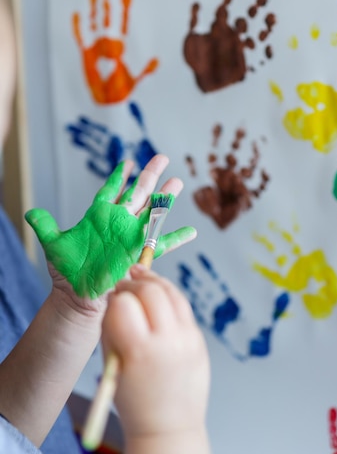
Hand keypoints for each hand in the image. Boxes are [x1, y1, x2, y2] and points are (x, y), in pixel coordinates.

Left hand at [25, 155, 196, 309]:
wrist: (78, 296)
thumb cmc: (66, 272)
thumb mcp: (54, 244)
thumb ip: (45, 225)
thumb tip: (29, 212)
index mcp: (99, 215)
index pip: (111, 190)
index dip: (119, 176)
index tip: (128, 162)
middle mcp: (117, 222)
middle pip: (137, 192)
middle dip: (149, 175)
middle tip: (161, 157)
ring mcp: (129, 236)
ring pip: (151, 212)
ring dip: (165, 198)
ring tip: (177, 183)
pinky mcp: (138, 252)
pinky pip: (160, 244)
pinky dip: (175, 238)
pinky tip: (190, 231)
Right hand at [102, 265, 209, 438]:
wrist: (169, 427)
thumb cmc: (133, 399)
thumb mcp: (112, 364)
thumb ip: (111, 327)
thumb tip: (114, 296)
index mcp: (140, 352)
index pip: (124, 304)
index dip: (115, 297)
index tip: (111, 296)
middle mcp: (168, 341)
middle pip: (151, 291)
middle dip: (134, 283)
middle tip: (124, 283)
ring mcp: (188, 339)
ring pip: (171, 292)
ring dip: (154, 281)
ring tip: (141, 277)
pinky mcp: (199, 339)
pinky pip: (183, 306)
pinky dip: (169, 295)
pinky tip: (158, 293)